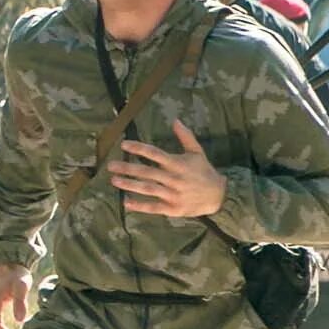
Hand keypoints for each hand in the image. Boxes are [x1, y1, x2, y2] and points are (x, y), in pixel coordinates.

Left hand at [107, 120, 228, 217]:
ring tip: (114, 180)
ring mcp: (173, 194)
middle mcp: (174, 179)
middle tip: (110, 165)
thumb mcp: (197, 152)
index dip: (139, 149)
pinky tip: (126, 202)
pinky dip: (140, 205)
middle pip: (147, 172)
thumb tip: (175, 120)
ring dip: (130, 185)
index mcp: (178, 163)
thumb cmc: (204, 171)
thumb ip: (186, 136)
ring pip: (148, 189)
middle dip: (128, 168)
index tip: (124, 145)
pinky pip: (154, 207)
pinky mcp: (173, 208)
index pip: (155, 154)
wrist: (218, 196)